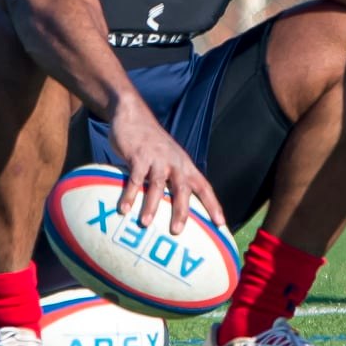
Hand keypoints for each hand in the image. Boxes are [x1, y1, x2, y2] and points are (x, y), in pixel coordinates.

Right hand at [105, 97, 229, 236]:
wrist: (133, 114)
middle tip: (176, 231)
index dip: (213, 205)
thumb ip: (171, 178)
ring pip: (157, 184)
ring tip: (146, 224)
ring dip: (152, 205)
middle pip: (183, 189)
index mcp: (185, 165)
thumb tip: (173, 208)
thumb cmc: (151, 143)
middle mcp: (175, 162)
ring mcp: (157, 158)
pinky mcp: (139, 155)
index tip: (220, 224)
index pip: (204, 187)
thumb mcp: (169, 158)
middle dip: (181, 211)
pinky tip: (124, 209)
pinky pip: (135, 178)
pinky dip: (130, 194)